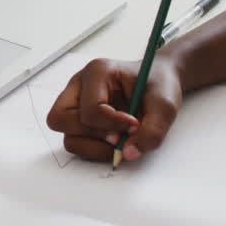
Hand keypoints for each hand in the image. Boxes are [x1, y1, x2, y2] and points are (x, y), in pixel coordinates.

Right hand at [45, 56, 183, 163]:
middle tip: (118, 137)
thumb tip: (128, 153)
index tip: (134, 125)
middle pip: (60, 119)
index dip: (112, 124)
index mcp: (98, 72)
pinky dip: (94, 148)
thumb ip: (152, 131)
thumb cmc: (158, 85)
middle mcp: (79, 85)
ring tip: (119, 141)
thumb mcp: (165, 105)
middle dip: (92, 135)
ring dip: (93, 146)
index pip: (89, 108)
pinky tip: (114, 141)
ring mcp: (76, 102)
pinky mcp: (79, 118)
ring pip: (67, 136)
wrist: (159, 83)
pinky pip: (76, 142)